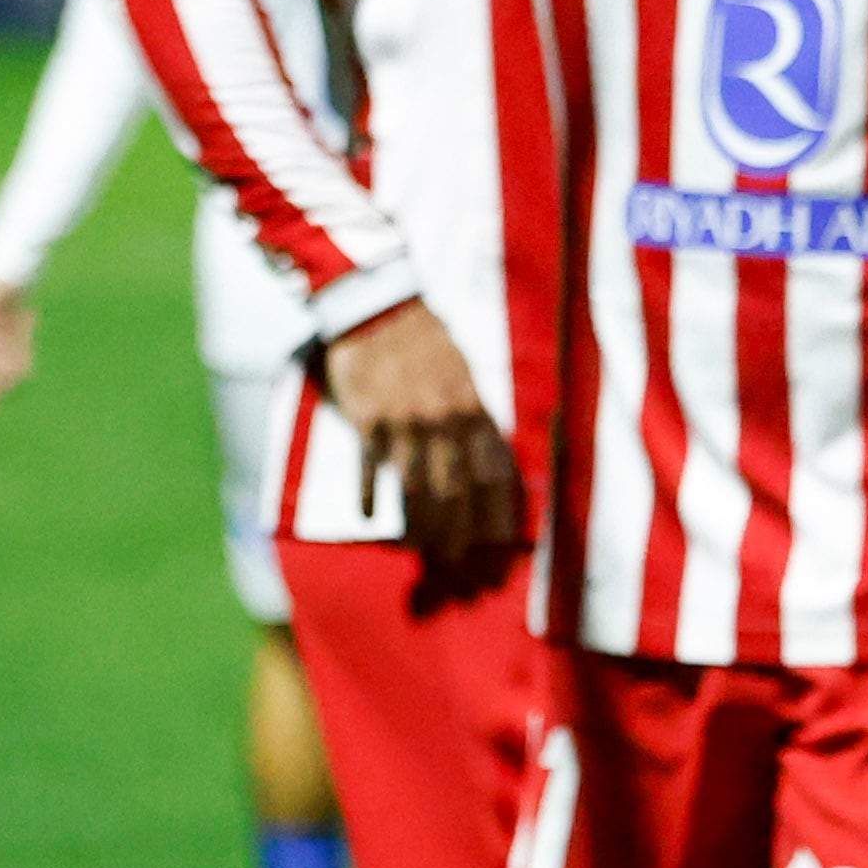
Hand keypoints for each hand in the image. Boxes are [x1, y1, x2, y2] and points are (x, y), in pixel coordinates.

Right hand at [321, 299, 527, 571]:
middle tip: (457, 562)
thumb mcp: (462, 371)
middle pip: (456, 493)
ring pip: (416, 490)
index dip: (498, 513)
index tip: (500, 545)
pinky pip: (371, 469)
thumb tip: (488, 461)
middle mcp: (442, 420)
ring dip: (421, 527)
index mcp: (472, 406)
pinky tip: (371, 520)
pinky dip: (372, 498)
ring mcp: (403, 423)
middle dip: (459, 534)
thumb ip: (473, 415)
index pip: (493, 474)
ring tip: (423, 552)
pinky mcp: (367, 421)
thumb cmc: (424, 338)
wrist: (375, 305)